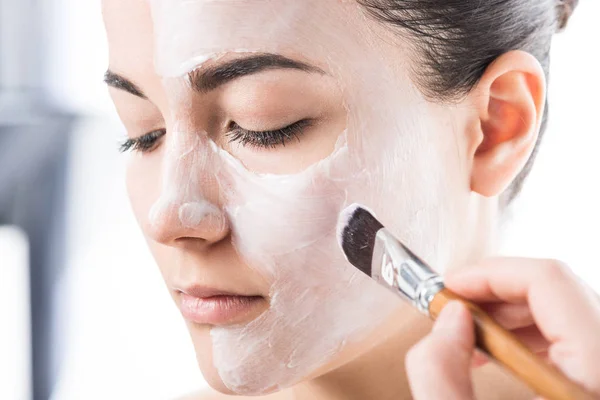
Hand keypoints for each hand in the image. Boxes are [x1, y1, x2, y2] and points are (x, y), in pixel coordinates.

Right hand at [406, 258, 599, 398]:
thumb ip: (442, 377)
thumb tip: (449, 319)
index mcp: (595, 373)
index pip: (549, 281)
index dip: (489, 274)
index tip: (449, 286)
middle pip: (558, 290)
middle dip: (494, 292)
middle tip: (451, 307)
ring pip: (562, 310)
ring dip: (507, 312)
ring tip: (467, 332)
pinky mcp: (593, 380)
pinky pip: (568, 335)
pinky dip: (525, 333)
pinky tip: (494, 351)